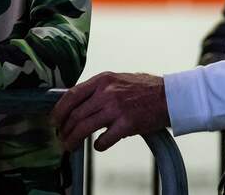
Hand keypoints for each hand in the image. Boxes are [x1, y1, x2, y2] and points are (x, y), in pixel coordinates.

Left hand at [50, 72, 169, 151]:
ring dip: (74, 140)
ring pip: (84, 127)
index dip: (59, 110)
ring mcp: (116, 108)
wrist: (170, 96)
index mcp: (103, 79)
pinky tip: (98, 145)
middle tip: (62, 137)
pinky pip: (104, 140)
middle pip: (75, 114)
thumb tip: (78, 102)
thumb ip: (98, 88)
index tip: (54, 120)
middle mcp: (107, 92)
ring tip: (71, 146)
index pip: (72, 95)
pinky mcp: (127, 124)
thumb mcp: (117, 79)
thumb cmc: (145, 88)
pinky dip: (98, 145)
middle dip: (64, 129)